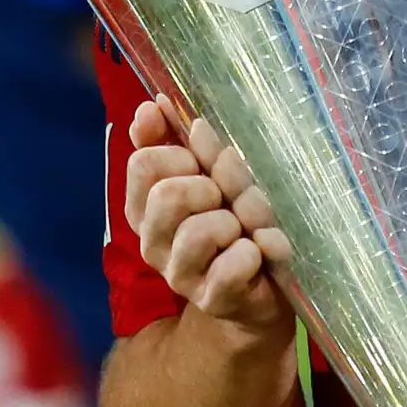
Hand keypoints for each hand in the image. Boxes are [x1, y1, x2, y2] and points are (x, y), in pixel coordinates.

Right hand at [124, 100, 293, 341]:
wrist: (263, 287)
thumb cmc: (233, 222)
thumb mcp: (206, 175)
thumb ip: (173, 141)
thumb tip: (152, 106)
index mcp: (146, 209)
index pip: (143, 165)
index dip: (180, 155)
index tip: (201, 164)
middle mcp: (153, 243)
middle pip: (166, 195)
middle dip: (209, 186)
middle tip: (226, 200)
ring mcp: (180, 275)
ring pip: (198, 231)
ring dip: (236, 221)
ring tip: (246, 229)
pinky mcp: (213, 299)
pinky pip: (232, 265)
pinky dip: (256, 251)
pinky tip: (261, 252)